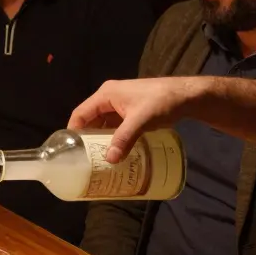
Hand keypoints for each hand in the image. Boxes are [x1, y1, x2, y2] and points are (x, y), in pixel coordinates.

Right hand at [68, 77, 198, 162]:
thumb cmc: (161, 102)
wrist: (186, 96)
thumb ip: (124, 139)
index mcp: (106, 94)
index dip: (73, 131)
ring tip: (96, 159)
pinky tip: (114, 152)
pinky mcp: (130, 111)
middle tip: (83, 159)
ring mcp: (120, 104)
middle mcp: (110, 97)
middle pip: (90, 119)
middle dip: (86, 138)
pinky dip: (113, 138)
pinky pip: (115, 126)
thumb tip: (109, 160)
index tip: (69, 151)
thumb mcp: (141, 120)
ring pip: (103, 124)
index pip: (81, 113)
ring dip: (100, 140)